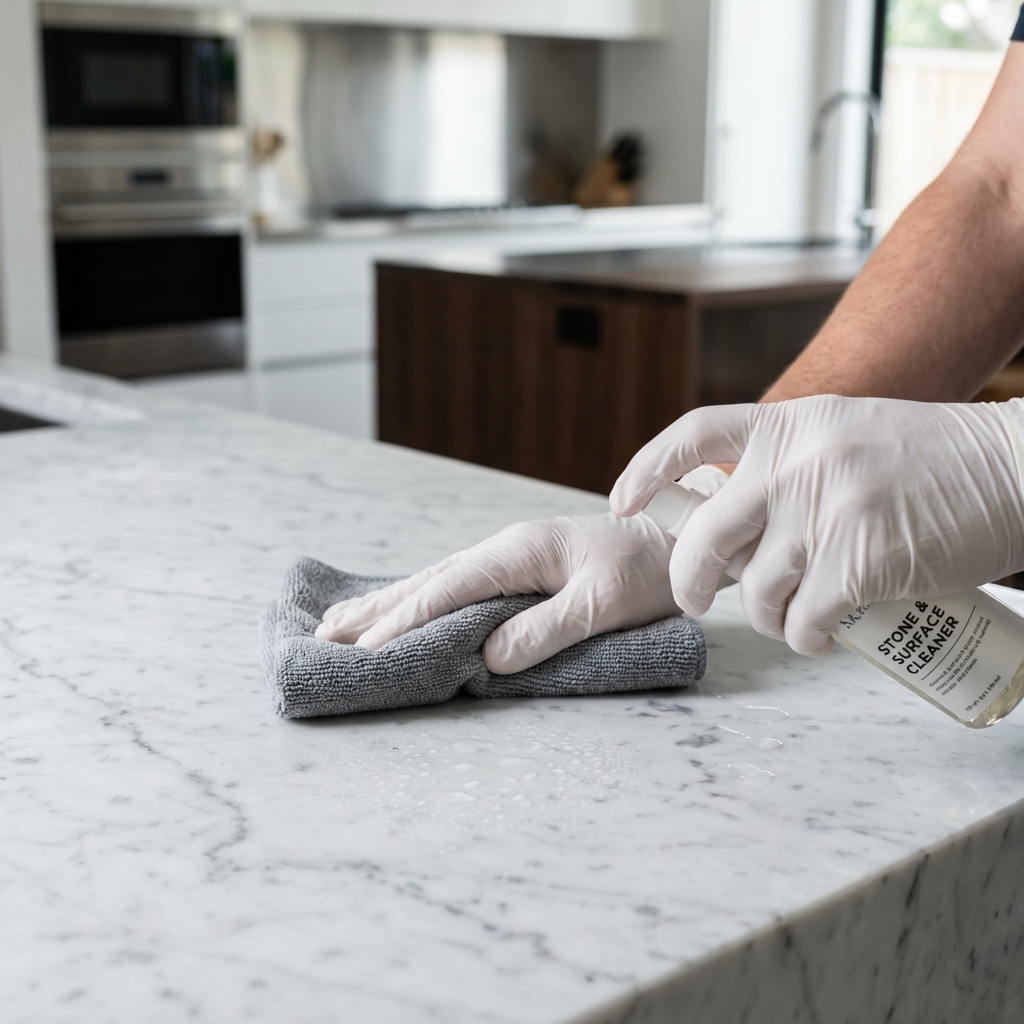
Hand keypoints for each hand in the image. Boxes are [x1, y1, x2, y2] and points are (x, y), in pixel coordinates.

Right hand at [315, 513, 678, 673]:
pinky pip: (454, 586)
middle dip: (376, 612)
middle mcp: (503, 550)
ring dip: (387, 604)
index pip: (449, 590)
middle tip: (324, 636)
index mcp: (518, 552)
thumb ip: (547, 629)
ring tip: (339, 622)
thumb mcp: (603, 604)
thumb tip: (487, 656)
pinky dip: (418, 600)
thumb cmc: (645, 572)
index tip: (365, 650)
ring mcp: (507, 557)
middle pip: (427, 583)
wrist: (673, 541)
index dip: (405, 621)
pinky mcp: (515, 569)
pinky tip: (399, 608)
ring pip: (434, 582)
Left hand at [610, 396, 1023, 656]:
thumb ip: (788, 468)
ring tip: (795, 618)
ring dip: (766, 618)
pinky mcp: (859, 562)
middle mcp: (797, 463)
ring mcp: (826, 511)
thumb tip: (731, 526)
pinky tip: (824, 637)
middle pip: (704, 536)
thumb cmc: (931, 464)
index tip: (621, 503)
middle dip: (687, 582)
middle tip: (696, 602)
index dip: (646, 470)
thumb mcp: (845, 438)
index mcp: (788, 424)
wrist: (1015, 472)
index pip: (692, 434)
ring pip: (755, 591)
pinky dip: (807, 639)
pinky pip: (802, 621)